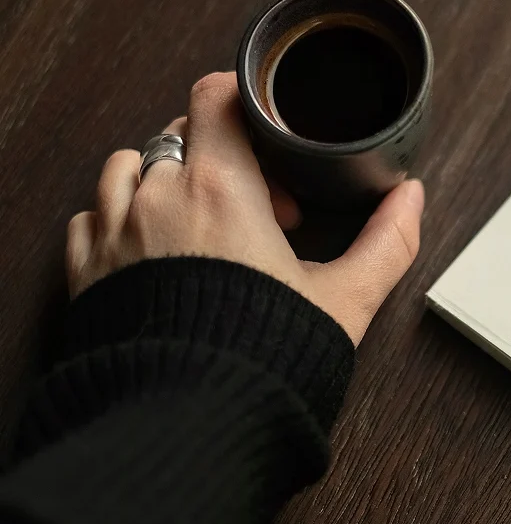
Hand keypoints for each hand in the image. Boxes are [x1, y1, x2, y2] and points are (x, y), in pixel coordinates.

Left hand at [66, 72, 423, 344]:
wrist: (190, 425)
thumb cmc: (266, 359)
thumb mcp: (345, 300)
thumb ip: (386, 243)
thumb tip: (411, 199)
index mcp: (221, 190)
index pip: (215, 98)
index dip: (242, 100)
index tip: (265, 127)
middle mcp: (158, 198)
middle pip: (178, 133)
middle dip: (219, 156)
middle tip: (255, 205)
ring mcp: (114, 234)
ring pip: (127, 167)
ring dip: (162, 179)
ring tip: (198, 219)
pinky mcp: (85, 273)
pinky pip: (89, 218)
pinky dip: (117, 219)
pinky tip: (149, 248)